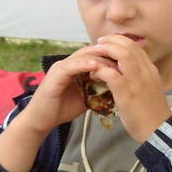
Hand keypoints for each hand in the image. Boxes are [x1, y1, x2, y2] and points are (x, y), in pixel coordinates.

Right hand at [0, 45, 114, 171]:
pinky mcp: (54, 76)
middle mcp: (68, 63)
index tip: (130, 58)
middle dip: (109, 52)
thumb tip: (118, 87)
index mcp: (76, 67)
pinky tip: (96, 66)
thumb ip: (98, 88)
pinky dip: (84, 65)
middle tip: (126, 56)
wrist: (41, 120)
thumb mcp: (86, 96)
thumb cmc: (62, 108)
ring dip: (99, 57)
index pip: (97, 54)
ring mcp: (61, 68)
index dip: (113, 55)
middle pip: (92, 51)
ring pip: (83, 56)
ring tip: (115, 59)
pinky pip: (71, 66)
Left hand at [88, 34, 171, 142]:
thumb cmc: (152, 114)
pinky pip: (111, 73)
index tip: (110, 42)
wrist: (158, 130)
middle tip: (98, 42)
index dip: (121, 41)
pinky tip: (93, 73)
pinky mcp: (126, 92)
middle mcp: (145, 72)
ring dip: (105, 50)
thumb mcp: (150, 89)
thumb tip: (126, 71)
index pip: (136, 47)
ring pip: (121, 54)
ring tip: (93, 52)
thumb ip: (140, 78)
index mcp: (151, 70)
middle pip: (128, 46)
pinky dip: (100, 70)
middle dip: (111, 41)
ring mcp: (136, 81)